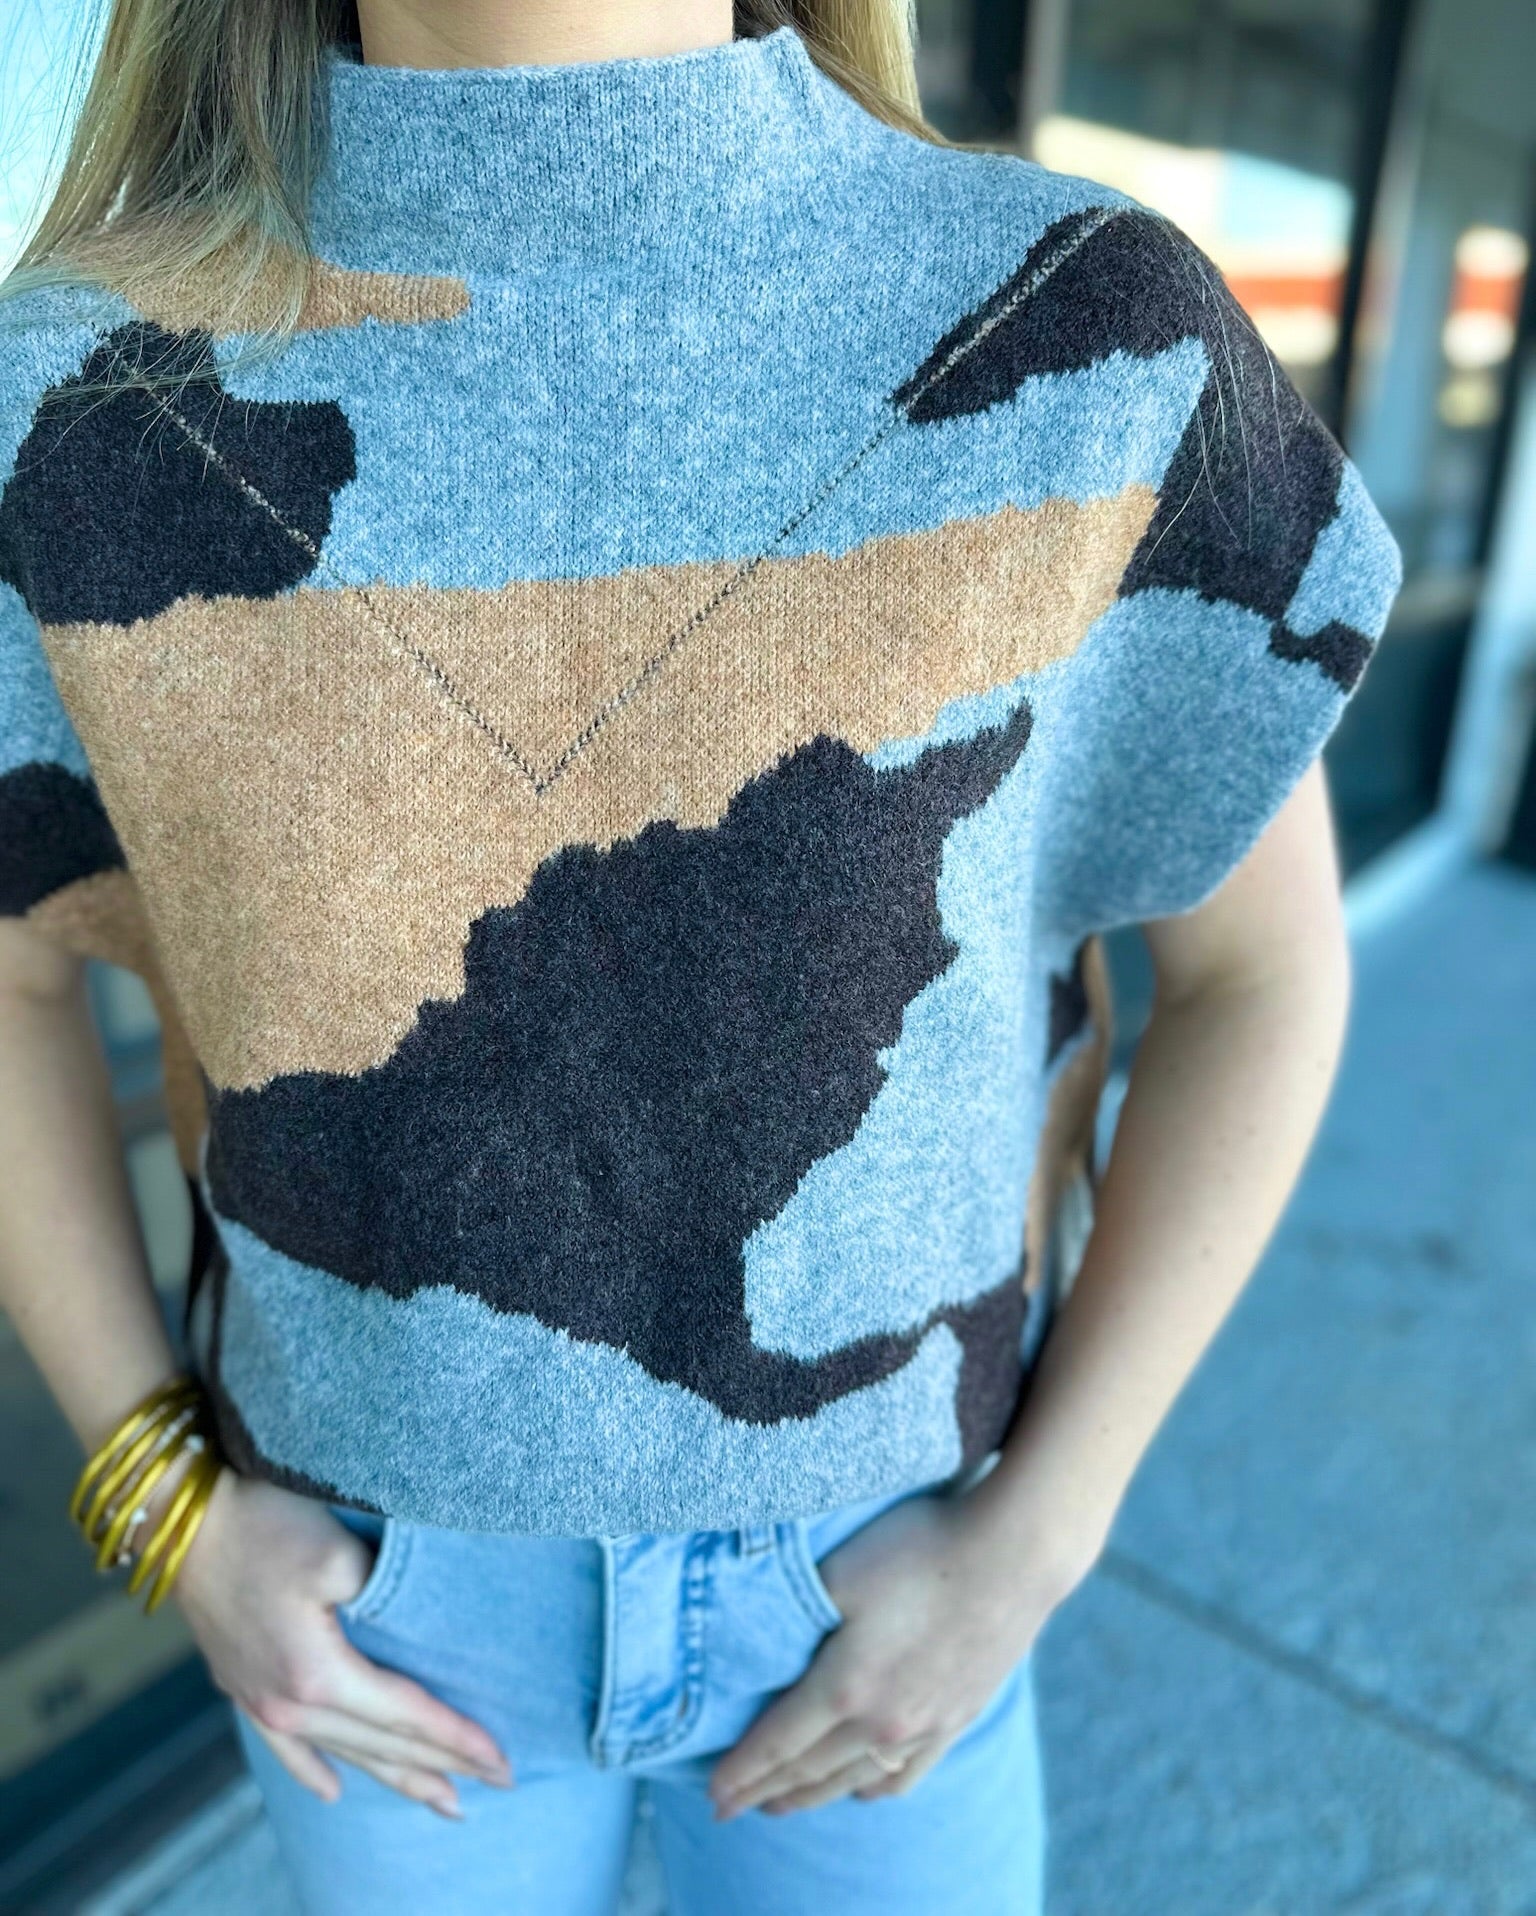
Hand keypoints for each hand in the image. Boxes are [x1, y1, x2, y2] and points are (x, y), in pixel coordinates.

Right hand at [168, 1471, 512, 1818]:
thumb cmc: (264, 1524)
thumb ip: (387, 1591)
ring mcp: (261, 1701)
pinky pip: (285, 1748)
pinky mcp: (242, 1685)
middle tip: (498, 1783)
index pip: (407, 1716)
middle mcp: (289, 1704)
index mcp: (318, 1675)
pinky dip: (313, 1772)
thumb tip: (420, 1616)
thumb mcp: (338, 1552)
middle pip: (382, 1746)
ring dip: (394, 1777)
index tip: (502, 1760)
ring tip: (441, 1802)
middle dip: (442, 1767)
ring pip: (342, 1753)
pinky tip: (331, 1792)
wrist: (183, 1520)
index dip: (457, 1738)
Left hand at [708, 1489, 1095, 1818]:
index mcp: (844, 1687)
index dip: (740, 1773)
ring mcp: (925, 1726)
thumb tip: (756, 1635)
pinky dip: (871, 1789)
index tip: (712, 1796)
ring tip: (784, 1803)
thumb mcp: (841, 1569)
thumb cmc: (920, 1549)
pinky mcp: (959, 1717)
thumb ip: (794, 1610)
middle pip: (809, 1771)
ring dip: (812, 1797)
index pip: (776, 1745)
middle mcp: (882, 1722)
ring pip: (854, 1780)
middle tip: (732, 1807)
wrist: (1014, 1555)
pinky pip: (905, 1775)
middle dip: (765, 1792)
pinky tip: (862, 1789)